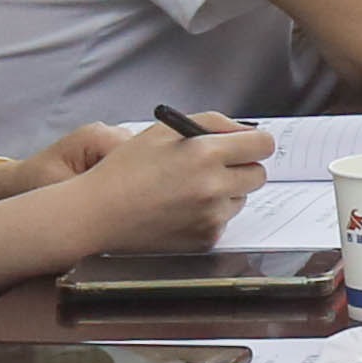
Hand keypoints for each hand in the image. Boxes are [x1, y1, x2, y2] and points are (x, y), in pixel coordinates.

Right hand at [47, 112, 269, 257]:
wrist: (98, 214)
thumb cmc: (126, 170)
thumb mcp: (164, 131)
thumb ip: (211, 123)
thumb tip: (245, 132)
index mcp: (205, 153)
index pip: (263, 145)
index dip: (255, 144)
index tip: (246, 146)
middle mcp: (214, 186)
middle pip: (258, 174)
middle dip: (242, 168)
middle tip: (218, 167)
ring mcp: (211, 216)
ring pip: (240, 199)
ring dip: (226, 193)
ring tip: (188, 190)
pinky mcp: (205, 239)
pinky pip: (223, 221)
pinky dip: (210, 215)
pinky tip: (180, 210)